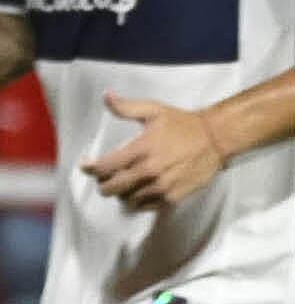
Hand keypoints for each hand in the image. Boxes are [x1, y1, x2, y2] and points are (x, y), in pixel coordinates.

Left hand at [82, 93, 227, 212]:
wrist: (216, 139)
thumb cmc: (183, 124)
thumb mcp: (153, 110)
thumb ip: (126, 107)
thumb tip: (106, 97)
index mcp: (141, 148)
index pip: (106, 166)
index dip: (92, 169)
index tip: (86, 167)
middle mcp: (150, 170)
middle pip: (114, 187)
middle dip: (104, 184)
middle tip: (104, 179)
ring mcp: (162, 186)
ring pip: (129, 199)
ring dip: (121, 193)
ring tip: (122, 185)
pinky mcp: (174, 196)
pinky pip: (148, 206)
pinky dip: (139, 202)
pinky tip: (138, 193)